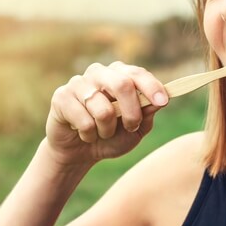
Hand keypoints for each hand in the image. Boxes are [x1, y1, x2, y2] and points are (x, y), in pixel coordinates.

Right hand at [44, 61, 168, 165]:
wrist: (79, 152)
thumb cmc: (111, 137)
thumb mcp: (135, 130)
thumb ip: (147, 115)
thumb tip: (161, 101)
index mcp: (119, 75)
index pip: (138, 73)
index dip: (152, 87)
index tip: (163, 102)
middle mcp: (99, 73)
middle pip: (122, 84)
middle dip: (132, 112)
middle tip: (131, 128)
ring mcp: (78, 83)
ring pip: (103, 109)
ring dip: (107, 130)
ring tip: (102, 133)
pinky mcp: (61, 96)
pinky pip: (84, 120)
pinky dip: (89, 135)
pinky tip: (84, 134)